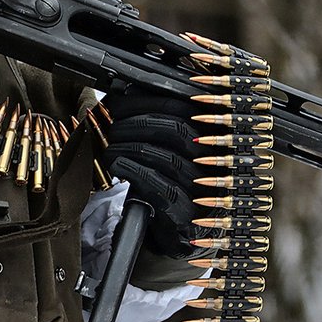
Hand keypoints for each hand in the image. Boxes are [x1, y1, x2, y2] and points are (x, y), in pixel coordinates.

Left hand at [101, 91, 199, 258]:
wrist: (179, 230)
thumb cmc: (170, 181)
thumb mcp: (167, 148)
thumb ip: (155, 120)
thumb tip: (123, 91)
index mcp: (210, 136)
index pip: (183, 107)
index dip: (146, 100)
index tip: (117, 101)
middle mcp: (212, 159)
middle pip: (176, 128)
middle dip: (135, 122)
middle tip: (110, 124)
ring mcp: (201, 187)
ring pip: (165, 156)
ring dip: (128, 146)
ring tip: (109, 146)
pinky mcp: (185, 211)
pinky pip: (157, 184)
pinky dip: (131, 170)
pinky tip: (117, 165)